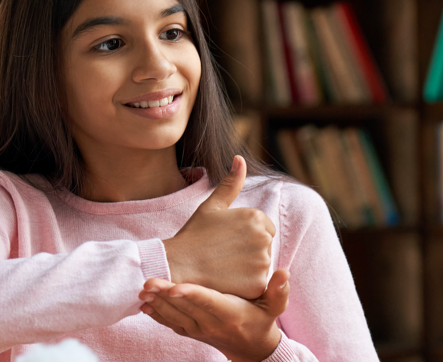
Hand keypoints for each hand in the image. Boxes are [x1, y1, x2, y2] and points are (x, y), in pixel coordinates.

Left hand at [139, 269, 290, 361]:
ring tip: (142, 290)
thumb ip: (278, 290)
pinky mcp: (192, 332)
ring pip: (175, 317)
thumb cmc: (263, 320)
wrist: (252, 349)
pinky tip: (145, 305)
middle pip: (185, 308)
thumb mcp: (275, 307)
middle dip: (165, 295)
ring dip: (157, 304)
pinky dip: (158, 315)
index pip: (208, 302)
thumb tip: (284, 272)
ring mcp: (200, 330)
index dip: (191, 294)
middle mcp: (212, 323)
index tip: (175, 287)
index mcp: (230, 314)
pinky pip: (172, 325)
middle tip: (147, 282)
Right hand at [163, 156, 275, 299]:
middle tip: (223, 254)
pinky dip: (245, 285)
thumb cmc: (194, 235)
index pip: (264, 228)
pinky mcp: (257, 284)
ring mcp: (262, 262)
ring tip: (223, 267)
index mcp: (256, 217)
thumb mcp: (212, 206)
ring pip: (262, 266)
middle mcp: (263, 237)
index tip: (226, 240)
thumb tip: (240, 158)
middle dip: (249, 251)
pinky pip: (257, 285)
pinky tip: (227, 281)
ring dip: (248, 268)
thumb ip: (231, 183)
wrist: (177, 265)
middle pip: (265, 247)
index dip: (245, 236)